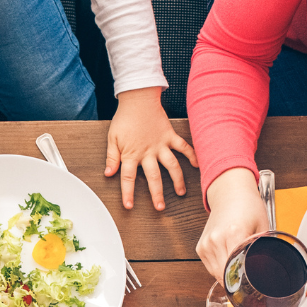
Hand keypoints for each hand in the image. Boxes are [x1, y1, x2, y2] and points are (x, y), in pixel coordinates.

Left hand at [105, 88, 196, 211]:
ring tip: (181, 193)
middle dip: (157, 193)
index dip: (128, 193)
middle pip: (153, 177)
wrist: (138, 99)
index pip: (128, 178)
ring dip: (177, 180)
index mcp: (131, 154)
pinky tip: (197, 166)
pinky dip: (191, 155)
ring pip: (171, 166)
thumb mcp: (112, 138)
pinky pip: (183, 147)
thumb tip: (108, 173)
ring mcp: (161, 145)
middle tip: (160, 207)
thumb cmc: (124, 119)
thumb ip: (112, 157)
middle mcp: (148, 152)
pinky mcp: (170, 136)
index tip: (130, 206)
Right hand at [195, 167, 268, 279]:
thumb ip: (264, 248)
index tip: (251, 289)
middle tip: (249, 284)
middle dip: (237, 282)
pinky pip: (210, 267)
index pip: (236, 270)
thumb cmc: (248, 206)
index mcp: (233, 234)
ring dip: (227, 277)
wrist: (230, 193)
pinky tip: (229, 264)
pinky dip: (220, 270)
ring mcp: (206, 244)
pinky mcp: (201, 247)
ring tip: (239, 272)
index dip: (244, 283)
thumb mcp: (263, 227)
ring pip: (216, 274)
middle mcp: (216, 240)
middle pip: (225, 275)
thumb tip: (268, 268)